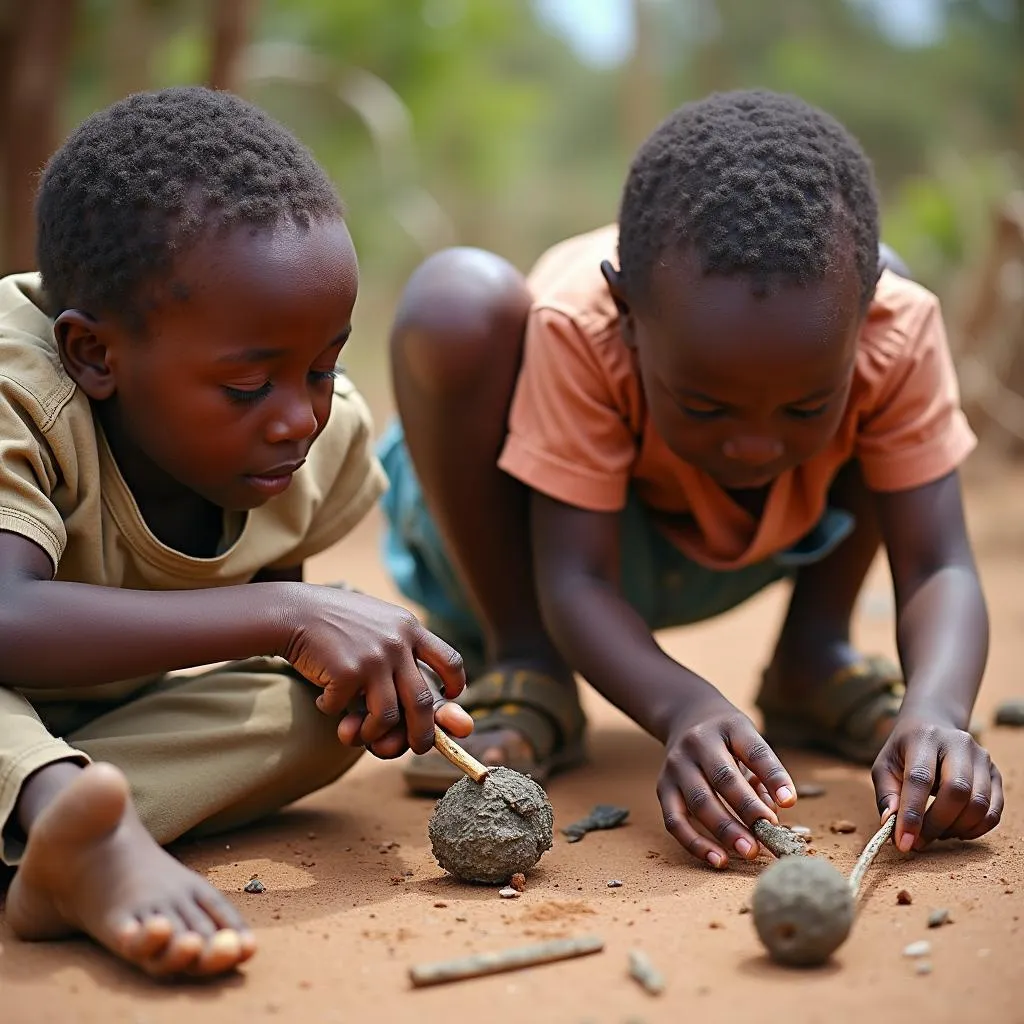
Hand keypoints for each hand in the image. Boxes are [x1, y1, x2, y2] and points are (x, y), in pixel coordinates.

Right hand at [280, 584, 471, 757]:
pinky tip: (323, 699)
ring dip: (372, 734)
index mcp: (409, 628)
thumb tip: (416, 706)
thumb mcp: (378, 623)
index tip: (450, 697)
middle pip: (424, 703)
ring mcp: (374, 658)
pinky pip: (344, 712)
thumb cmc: (334, 623)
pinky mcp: (348, 672)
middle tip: (416, 748)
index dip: (455, 684)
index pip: (450, 660)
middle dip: (422, 735)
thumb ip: (398, 652)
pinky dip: (331, 712)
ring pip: (387, 718)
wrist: (293, 610)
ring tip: (354, 730)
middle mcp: (397, 643)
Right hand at [657, 694, 795, 868]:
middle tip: (768, 835)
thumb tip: (771, 817)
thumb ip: (762, 775)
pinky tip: (718, 859)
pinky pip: (675, 820)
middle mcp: (698, 743)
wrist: (686, 716)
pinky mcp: (663, 787)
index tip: (789, 801)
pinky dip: (695, 843)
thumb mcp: (749, 740)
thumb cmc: (728, 738)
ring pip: (699, 801)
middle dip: (747, 810)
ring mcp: (677, 765)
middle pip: (723, 778)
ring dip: (725, 830)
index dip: (773, 777)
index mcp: (729, 727)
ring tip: (749, 851)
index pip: (754, 751)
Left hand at [872, 713, 1002, 851]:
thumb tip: (891, 824)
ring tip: (935, 833)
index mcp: (924, 737)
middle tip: (918, 843)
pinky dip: (975, 829)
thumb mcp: (885, 766)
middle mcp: (958, 744)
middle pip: (956, 792)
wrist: (933, 725)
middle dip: (936, 825)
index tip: (904, 843)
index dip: (912, 814)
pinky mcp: (995, 773)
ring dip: (955, 829)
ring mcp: (982, 758)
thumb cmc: (905, 752)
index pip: (920, 778)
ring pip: (978, 804)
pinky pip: (993, 811)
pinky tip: (955, 830)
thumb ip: (886, 794)